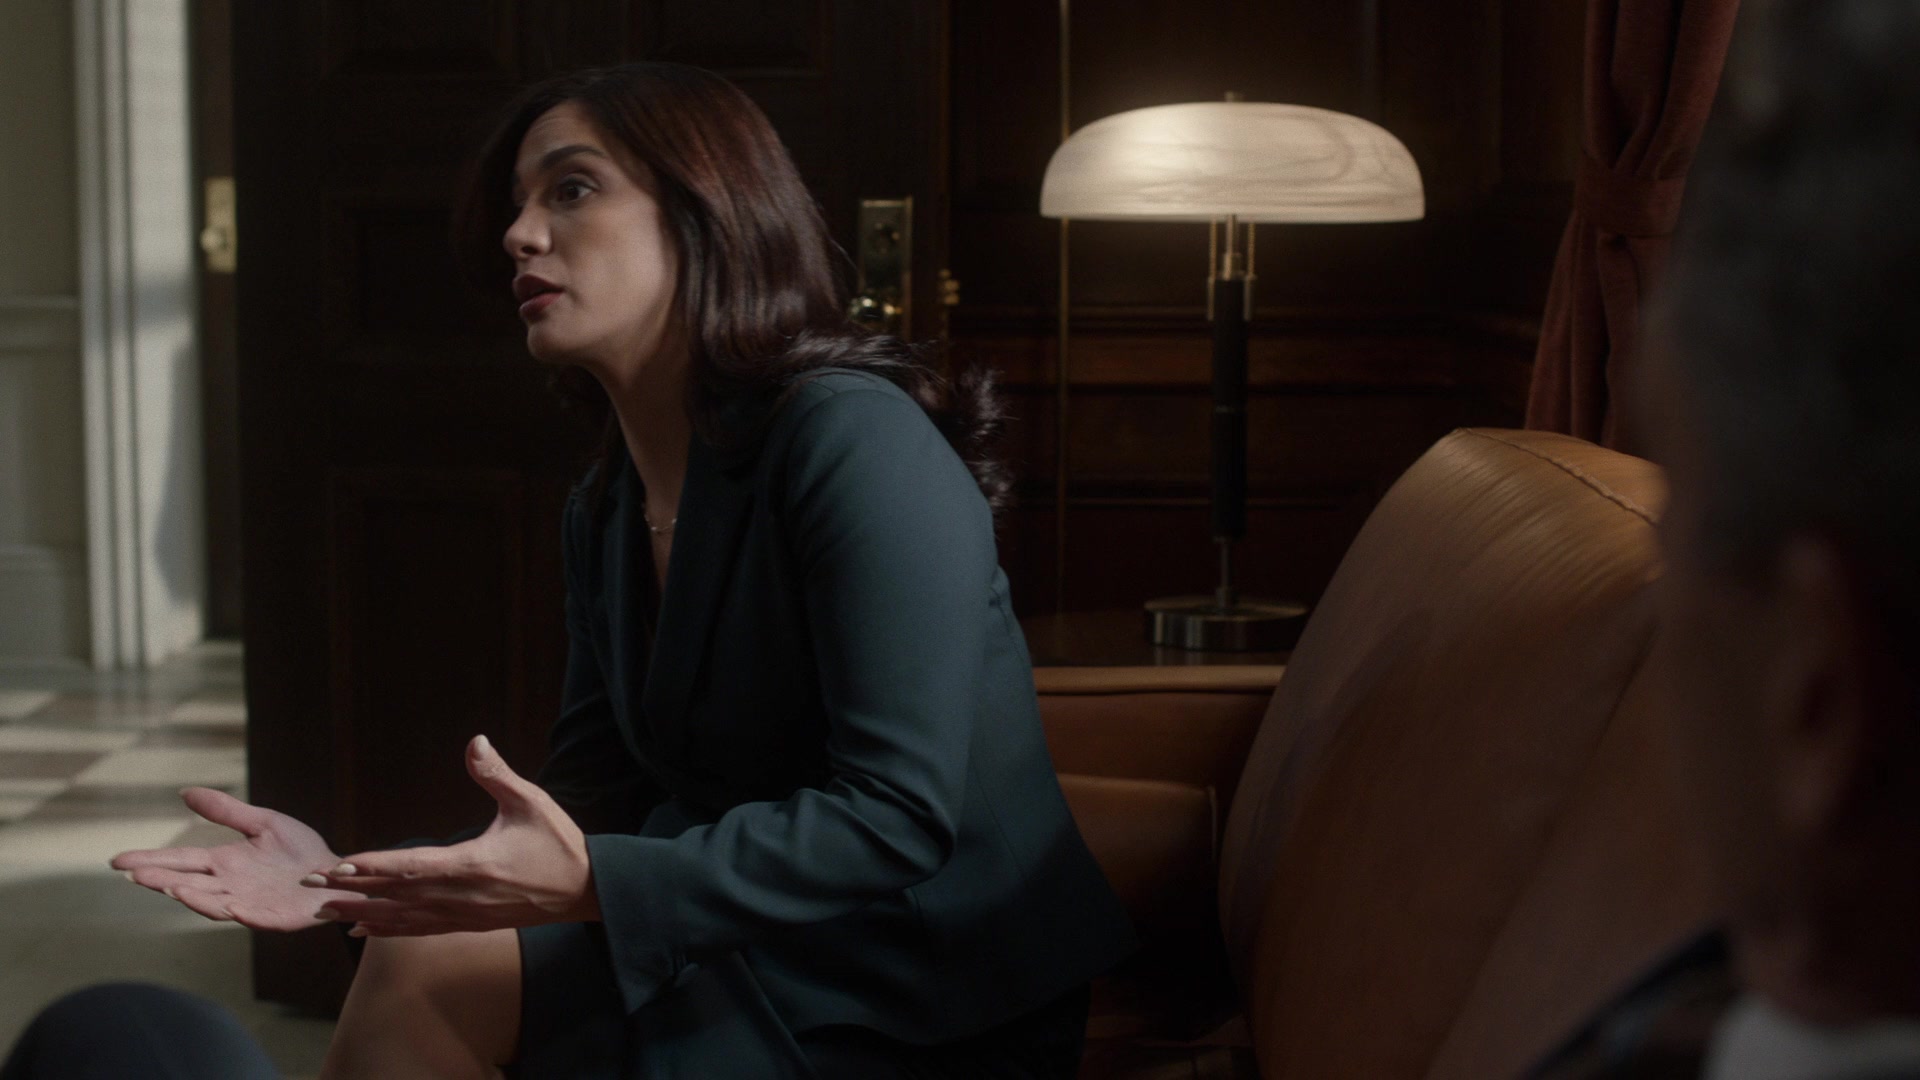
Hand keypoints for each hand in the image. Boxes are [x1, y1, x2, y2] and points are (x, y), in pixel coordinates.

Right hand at [111, 788, 363, 930]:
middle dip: (160, 880)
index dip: (151, 860)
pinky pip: (252, 916)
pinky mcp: (274, 917)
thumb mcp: (263, 822)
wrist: (338, 874)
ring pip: (212, 903)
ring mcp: (249, 903)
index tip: (117, 860)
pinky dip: (238, 912)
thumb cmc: (300, 850)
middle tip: (132, 874)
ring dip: (192, 897)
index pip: (181, 861)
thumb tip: (184, 791)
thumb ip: (227, 811)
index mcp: (225, 863)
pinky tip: (227, 905)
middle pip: (188, 883)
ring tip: (170, 887)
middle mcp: (230, 885)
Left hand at [306, 734, 597, 936]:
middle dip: (351, 890)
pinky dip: (388, 929)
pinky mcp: (468, 924)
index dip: (372, 866)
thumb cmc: (558, 844)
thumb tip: (475, 741)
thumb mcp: (531, 802)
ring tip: (325, 910)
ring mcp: (462, 914)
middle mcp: (460, 896)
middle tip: (311, 884)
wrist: (584, 890)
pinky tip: (363, 929)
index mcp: (472, 864)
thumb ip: (497, 774)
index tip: (338, 866)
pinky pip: (419, 930)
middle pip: (395, 895)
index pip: (410, 867)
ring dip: (361, 913)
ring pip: (401, 918)